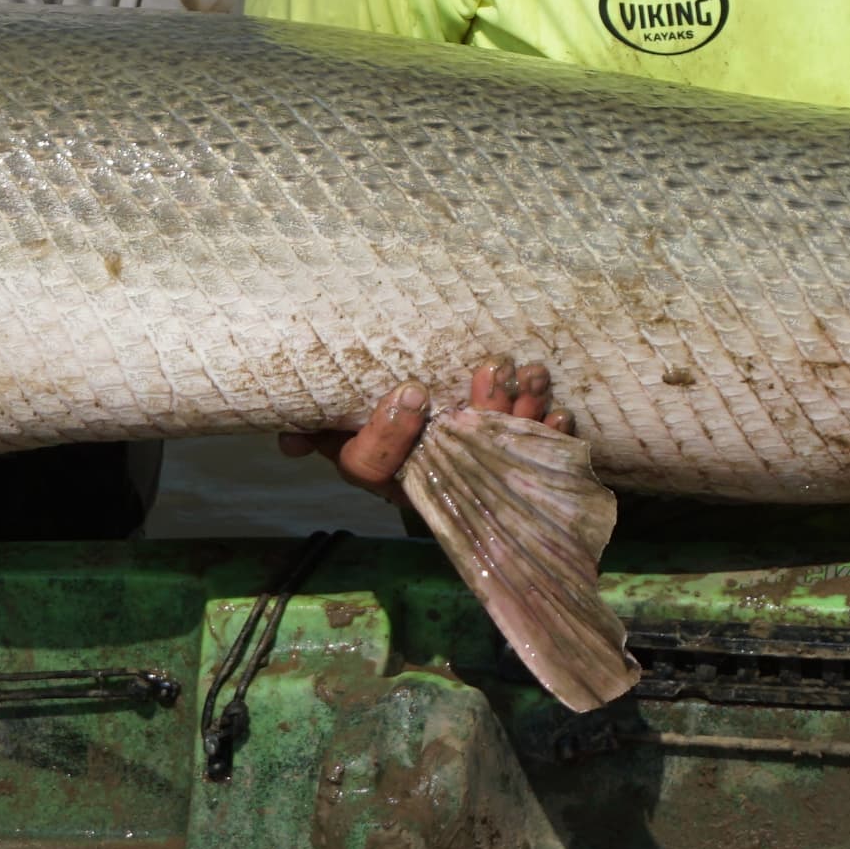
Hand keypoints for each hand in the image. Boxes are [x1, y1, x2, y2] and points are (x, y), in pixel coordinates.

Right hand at [279, 360, 562, 500]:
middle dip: (477, 415)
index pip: (372, 464)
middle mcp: (423, 477)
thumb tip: (289, 441)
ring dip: (518, 416)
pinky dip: (546, 438)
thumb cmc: (365, 422)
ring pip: (495, 454)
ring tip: (533, 379)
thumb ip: (314, 426)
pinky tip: (561, 416)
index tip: (410, 392)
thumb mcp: (334, 425)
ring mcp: (468, 475)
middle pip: (450, 458)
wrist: (417, 436)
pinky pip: (529, 461)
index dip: (390, 434)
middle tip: (493, 371)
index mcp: (375, 465)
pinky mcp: (507, 470)